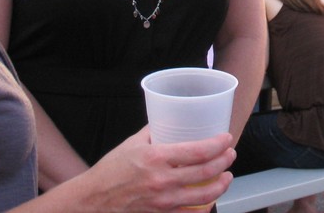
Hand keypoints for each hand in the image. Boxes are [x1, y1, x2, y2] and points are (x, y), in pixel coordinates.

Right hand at [78, 128, 235, 210]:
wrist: (92, 201)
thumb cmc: (110, 171)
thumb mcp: (132, 144)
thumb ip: (153, 131)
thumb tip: (168, 119)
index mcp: (156, 158)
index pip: (198, 151)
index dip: (218, 145)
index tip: (227, 138)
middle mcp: (163, 181)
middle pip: (206, 172)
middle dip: (225, 162)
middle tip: (231, 154)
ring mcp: (163, 202)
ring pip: (204, 197)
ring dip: (221, 185)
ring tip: (226, 176)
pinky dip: (204, 207)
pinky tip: (209, 200)